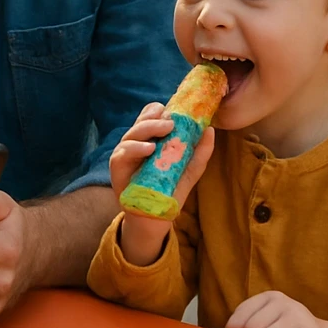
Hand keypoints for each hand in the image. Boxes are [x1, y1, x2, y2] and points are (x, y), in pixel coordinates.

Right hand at [108, 102, 214, 264]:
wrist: (156, 217)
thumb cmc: (170, 190)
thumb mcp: (190, 170)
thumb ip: (200, 151)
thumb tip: (210, 129)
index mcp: (151, 138)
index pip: (152, 116)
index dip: (160, 110)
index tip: (175, 111)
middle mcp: (137, 142)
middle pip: (142, 121)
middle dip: (156, 118)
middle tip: (172, 122)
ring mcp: (126, 153)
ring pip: (132, 133)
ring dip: (148, 129)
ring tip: (164, 130)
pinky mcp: (117, 166)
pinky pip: (123, 152)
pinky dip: (135, 148)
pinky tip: (149, 149)